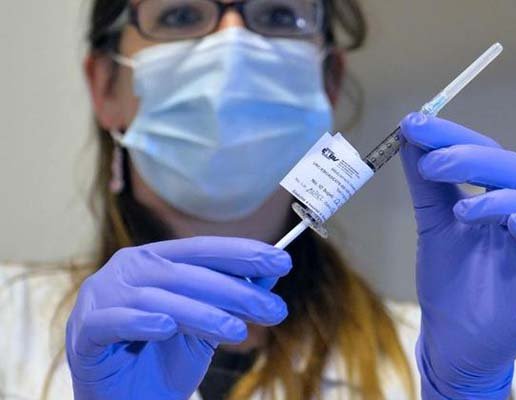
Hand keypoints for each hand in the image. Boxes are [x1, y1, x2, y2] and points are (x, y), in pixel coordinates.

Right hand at [66, 237, 290, 399]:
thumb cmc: (164, 358)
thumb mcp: (206, 326)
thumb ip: (231, 296)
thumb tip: (271, 272)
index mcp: (154, 260)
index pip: (202, 249)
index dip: (241, 252)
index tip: (281, 260)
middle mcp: (128, 269)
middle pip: (186, 272)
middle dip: (235, 290)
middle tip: (273, 309)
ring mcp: (102, 296)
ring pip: (158, 297)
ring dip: (202, 313)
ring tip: (237, 331)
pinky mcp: (86, 331)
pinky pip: (114, 321)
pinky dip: (141, 321)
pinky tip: (166, 327)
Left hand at [399, 112, 515, 398]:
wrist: (453, 338)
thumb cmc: (449, 281)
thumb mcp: (433, 225)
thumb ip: (426, 185)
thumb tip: (409, 136)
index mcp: (498, 197)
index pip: (485, 154)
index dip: (452, 136)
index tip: (414, 124)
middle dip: (472, 159)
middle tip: (432, 163)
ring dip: (501, 197)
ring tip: (461, 210)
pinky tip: (512, 224)